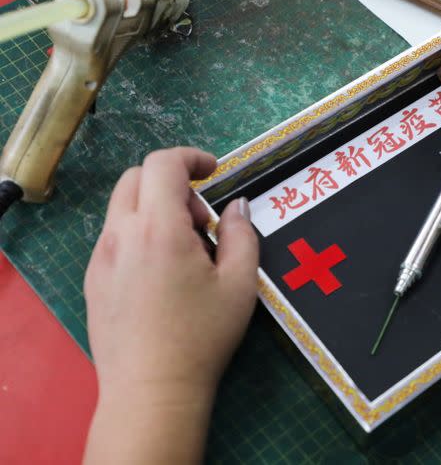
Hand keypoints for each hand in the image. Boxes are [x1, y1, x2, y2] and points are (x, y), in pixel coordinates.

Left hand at [83, 147, 257, 462]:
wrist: (152, 389)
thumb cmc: (202, 336)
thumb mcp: (239, 284)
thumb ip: (241, 234)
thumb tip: (237, 206)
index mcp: (158, 228)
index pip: (163, 164)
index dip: (191, 157)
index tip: (213, 171)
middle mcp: (121, 234)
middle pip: (137, 178)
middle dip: (173, 184)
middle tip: (201, 222)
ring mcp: (102, 257)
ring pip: (123, 207)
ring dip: (156, 209)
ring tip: (184, 252)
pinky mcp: (94, 279)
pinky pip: (115, 237)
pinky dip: (139, 234)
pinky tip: (161, 275)